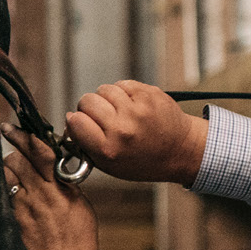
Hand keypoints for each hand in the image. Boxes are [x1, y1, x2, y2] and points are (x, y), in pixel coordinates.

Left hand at [1, 128, 101, 249]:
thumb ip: (65, 184)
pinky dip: (2, 193)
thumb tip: (53, 166)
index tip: (10, 128)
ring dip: (6, 174)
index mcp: (61, 189)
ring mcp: (23, 210)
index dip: (23, 137)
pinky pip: (1, 198)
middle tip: (12, 155)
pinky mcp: (11, 223)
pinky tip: (7, 197)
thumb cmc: (77, 242)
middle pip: (16, 161)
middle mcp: (40, 196)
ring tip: (11, 179)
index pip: (39, 152)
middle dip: (12, 155)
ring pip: (5, 178)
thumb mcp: (81, 207)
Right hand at [65, 81, 207, 184]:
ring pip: (103, 89)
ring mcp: (137, 109)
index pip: (75, 122)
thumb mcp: (111, 165)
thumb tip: (70, 121)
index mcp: (109, 150)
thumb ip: (87, 144)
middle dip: (89, 107)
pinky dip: (122, 92)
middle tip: (101, 117)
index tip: (82, 124)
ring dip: (106, 98)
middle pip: (86, 101)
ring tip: (118, 111)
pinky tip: (131, 105)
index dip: (76, 121)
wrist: (180, 150)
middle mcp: (122, 129)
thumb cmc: (143, 160)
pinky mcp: (148, 94)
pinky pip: (122, 84)